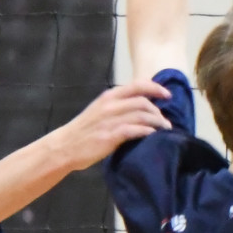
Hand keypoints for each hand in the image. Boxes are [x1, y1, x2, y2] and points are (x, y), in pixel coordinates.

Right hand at [54, 80, 170, 170]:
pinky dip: (147, 131)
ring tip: (164, 129)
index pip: (138, 85)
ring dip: (157, 122)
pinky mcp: (110, 136)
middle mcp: (110, 105)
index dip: (156, 88)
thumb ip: (118, 105)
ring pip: (142, 115)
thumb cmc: (84, 130)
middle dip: (158, 111)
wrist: (64, 147)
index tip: (168, 95)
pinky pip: (135, 130)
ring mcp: (110, 120)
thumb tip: (143, 105)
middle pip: (143, 101)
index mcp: (109, 96)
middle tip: (165, 121)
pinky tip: (152, 135)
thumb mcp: (100, 109)